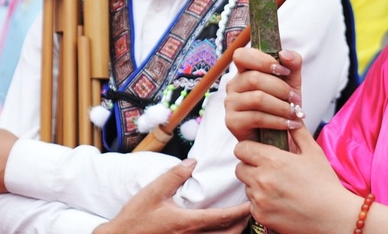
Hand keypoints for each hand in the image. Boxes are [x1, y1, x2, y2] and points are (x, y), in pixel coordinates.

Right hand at [95, 159, 249, 233]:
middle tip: (251, 207)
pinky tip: (220, 227)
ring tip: (239, 217)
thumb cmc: (135, 218)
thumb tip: (194, 161)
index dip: (241, 211)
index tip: (253, 201)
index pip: (223, 218)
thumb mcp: (153, 192)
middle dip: (243, 223)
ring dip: (233, 231)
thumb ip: (175, 175)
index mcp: (187, 223)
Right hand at [225, 48, 304, 143]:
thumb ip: (292, 63)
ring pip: (257, 98)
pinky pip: (256, 117)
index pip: (242, 55)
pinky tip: (290, 124)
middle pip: (254, 79)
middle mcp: (233, 85)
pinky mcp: (232, 122)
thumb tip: (284, 54)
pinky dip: (277, 121)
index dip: (262, 60)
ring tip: (295, 113)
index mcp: (244, 70)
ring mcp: (230, 103)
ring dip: (281, 106)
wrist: (281, 133)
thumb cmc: (283, 103)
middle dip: (280, 89)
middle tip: (296, 99)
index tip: (284, 71)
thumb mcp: (292, 80)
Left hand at [233, 126, 356, 233]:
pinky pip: (252, 204)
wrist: (332, 216)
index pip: (242, 149)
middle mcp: (262, 180)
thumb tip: (291, 115)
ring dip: (256, 184)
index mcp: (273, 160)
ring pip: (246, 186)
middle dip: (250, 166)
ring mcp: (260, 200)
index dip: (249, 148)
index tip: (258, 151)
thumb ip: (297, 132)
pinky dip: (261, 202)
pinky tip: (279, 200)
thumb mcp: (313, 152)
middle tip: (268, 169)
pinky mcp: (261, 216)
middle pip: (240, 167)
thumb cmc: (324, 184)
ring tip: (278, 186)